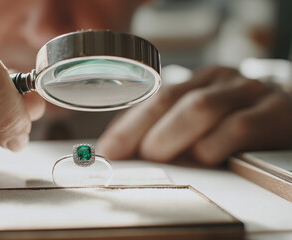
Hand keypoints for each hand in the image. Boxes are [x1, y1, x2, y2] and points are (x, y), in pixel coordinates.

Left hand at [98, 66, 291, 164]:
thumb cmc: (240, 119)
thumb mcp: (203, 120)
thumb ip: (170, 130)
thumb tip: (131, 154)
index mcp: (199, 80)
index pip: (155, 97)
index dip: (128, 123)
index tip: (108, 147)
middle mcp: (219, 80)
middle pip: (171, 98)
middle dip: (141, 128)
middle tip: (126, 153)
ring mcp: (246, 93)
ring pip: (200, 107)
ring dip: (171, 134)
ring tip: (155, 154)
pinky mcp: (273, 113)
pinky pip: (237, 127)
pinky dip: (213, 145)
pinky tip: (203, 157)